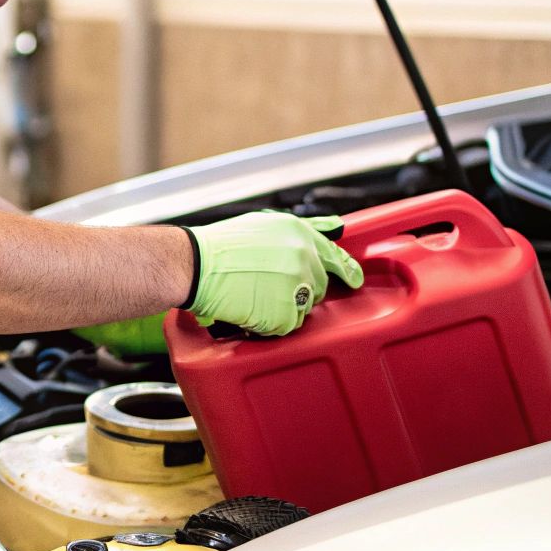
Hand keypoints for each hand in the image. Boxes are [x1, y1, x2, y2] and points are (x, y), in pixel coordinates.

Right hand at [183, 212, 362, 335]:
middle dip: (301, 290)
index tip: (354, 278)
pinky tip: (250, 309)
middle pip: (319, 286)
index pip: (335, 256)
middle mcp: (304, 258)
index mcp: (299, 234)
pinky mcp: (285, 312)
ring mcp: (297, 287)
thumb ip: (296, 232)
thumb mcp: (262, 224)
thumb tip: (329, 229)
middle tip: (271, 288)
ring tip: (255, 296)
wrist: (196, 265)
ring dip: (284, 307)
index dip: (347, 270)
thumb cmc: (219, 246)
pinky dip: (269, 323)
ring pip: (304, 308)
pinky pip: (286, 326)